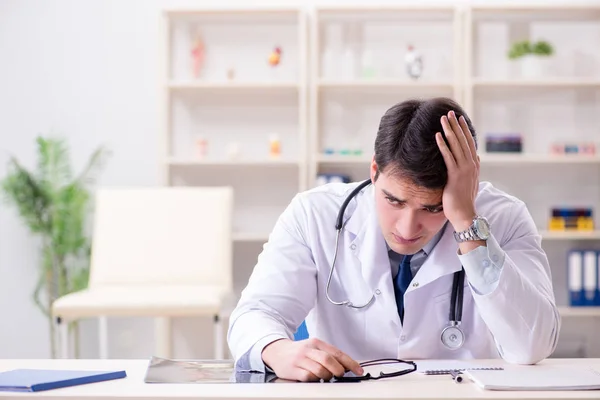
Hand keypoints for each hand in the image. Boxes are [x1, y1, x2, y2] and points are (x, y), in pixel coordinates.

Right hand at [261, 338, 363, 381]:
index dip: (350, 362)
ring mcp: (300, 360)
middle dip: (338, 370)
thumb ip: (328, 355)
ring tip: (326, 377)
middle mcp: (308, 349)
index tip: (358, 370)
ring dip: (327, 376)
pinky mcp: (293, 370)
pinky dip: (315, 380)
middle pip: (328, 360)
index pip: (337, 352)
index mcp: (316, 343)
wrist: (277, 351)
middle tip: (340, 375)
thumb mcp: (313, 348)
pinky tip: (315, 378)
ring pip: (320, 370)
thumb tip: (347, 366)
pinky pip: (309, 377)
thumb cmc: (299, 352)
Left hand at [435, 110, 479, 232]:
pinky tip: (438, 135)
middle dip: (456, 125)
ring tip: (443, 119)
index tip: (460, 119)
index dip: (464, 130)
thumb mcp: (471, 182)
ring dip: (450, 131)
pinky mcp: (455, 176)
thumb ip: (473, 170)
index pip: (469, 143)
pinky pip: (448, 157)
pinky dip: (443, 145)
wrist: (465, 215)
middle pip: (463, 140)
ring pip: (456, 145)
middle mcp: (471, 165)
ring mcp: (464, 170)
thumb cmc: (464, 201)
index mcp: (474, 165)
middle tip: (450, 112)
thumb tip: (476, 159)